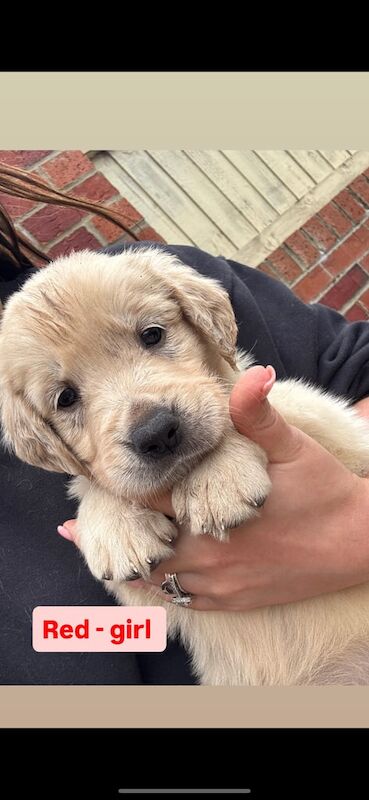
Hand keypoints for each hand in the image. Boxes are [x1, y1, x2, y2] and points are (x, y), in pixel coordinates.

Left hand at [59, 366, 368, 611]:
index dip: (116, 491)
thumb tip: (252, 373)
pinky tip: (149, 578)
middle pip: (143, 547)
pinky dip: (161, 588)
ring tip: (99, 554)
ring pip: (158, 579)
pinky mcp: (234, 600)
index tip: (90, 483)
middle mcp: (209, 555)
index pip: (149, 502)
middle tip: (73, 528)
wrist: (359, 546)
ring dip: (131, 563)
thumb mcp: (292, 448)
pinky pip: (184, 600)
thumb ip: (259, 415)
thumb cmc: (324, 492)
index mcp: (213, 514)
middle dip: (111, 535)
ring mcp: (220, 583)